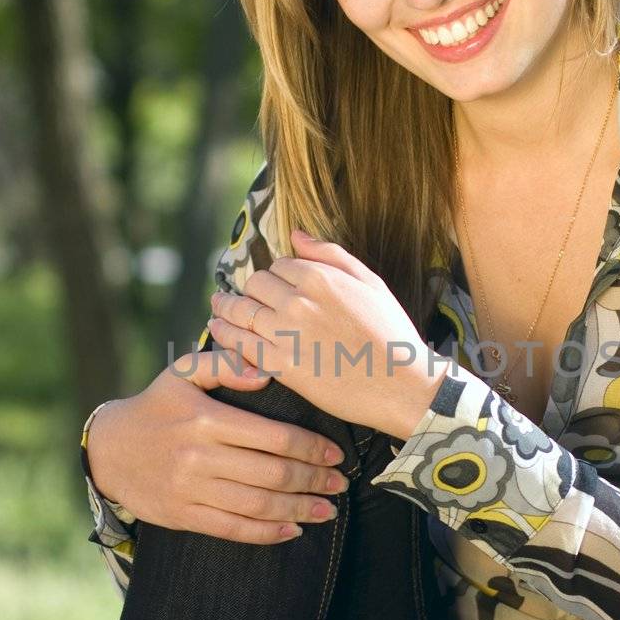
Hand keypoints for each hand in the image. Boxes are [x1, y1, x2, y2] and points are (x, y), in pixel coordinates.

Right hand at [85, 346, 351, 544]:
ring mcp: (191, 489)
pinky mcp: (183, 515)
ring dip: (299, 510)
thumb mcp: (182, 373)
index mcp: (206, 419)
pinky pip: (232, 529)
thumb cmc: (157, 406)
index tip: (336, 453)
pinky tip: (293, 529)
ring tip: (328, 510)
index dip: (311, 448)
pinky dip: (267, 532)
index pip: (273, 437)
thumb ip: (224, 364)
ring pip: (257, 506)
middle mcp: (200, 457)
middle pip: (272, 474)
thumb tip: (266, 373)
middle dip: (314, 480)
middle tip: (340, 483)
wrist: (109, 450)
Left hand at [205, 229, 453, 435]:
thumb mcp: (371, 282)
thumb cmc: (391, 334)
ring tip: (219, 307)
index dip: (276, 275)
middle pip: (255, 284)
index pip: (279, 265)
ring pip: (240, 311)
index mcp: (320, 277)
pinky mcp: (279, 365)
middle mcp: (298, 301)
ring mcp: (285, 333)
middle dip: (251, 290)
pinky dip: (223, 335)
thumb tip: (295, 235)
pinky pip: (238, 344)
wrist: (401, 384)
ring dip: (226, 308)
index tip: (275, 286)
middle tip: (246, 298)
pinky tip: (218, 330)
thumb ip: (331, 254)